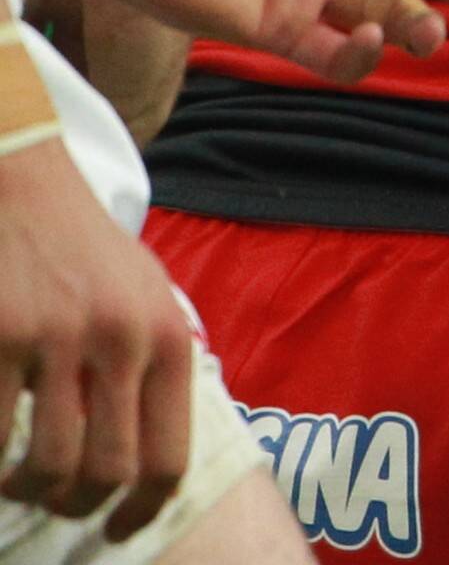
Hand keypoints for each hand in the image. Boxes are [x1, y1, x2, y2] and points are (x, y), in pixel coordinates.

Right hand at [0, 134, 186, 533]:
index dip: (141, 511)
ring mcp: (54, 339)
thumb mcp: (147, 297)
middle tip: (58, 504)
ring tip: (18, 479)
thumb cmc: (85, 252)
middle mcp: (120, 339)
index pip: (168, 457)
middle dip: (78, 507)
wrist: (25, 182)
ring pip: (47, 464)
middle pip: (106, 473)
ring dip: (27, 489)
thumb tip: (155, 452)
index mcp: (168, 336)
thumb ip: (155, 365)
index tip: (119, 532)